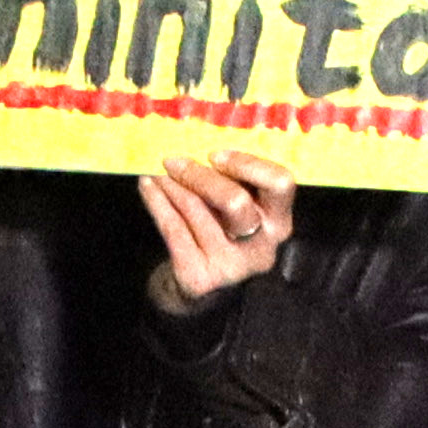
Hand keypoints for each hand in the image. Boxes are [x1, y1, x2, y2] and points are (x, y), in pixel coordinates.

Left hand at [138, 155, 295, 315]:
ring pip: (196, 211)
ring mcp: (231, 266)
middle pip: (236, 201)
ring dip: (171, 184)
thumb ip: (235, 183)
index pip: (280, 183)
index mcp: (278, 222)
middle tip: (174, 162)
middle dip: (200, 176)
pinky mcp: (200, 277)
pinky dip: (156, 202)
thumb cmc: (221, 234)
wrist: (200, 288)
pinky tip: (147, 186)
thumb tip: (199, 139)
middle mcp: (262, 247)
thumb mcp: (240, 211)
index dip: (247, 164)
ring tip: (156, 169)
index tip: (215, 155)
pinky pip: (173, 228)